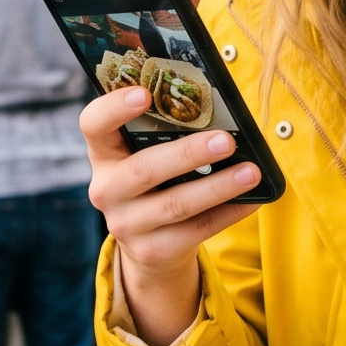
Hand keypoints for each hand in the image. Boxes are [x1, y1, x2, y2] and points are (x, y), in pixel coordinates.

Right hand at [84, 88, 264, 345]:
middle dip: (188, 154)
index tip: (144, 93)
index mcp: (104, 154)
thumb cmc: (159, 182)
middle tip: (226, 141)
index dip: (114, 108)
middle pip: (144, 170)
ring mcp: (125, 225)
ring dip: (217, 187)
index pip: (94, 125)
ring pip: (175, 204)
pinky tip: (252, 200)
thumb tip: (221, 114)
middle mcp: (106, 190)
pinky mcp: (151, 251)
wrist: (151, 245)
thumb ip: (168, 133)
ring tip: (251, 172)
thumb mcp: (149, 155)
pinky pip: (195, 231)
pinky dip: (228, 214)